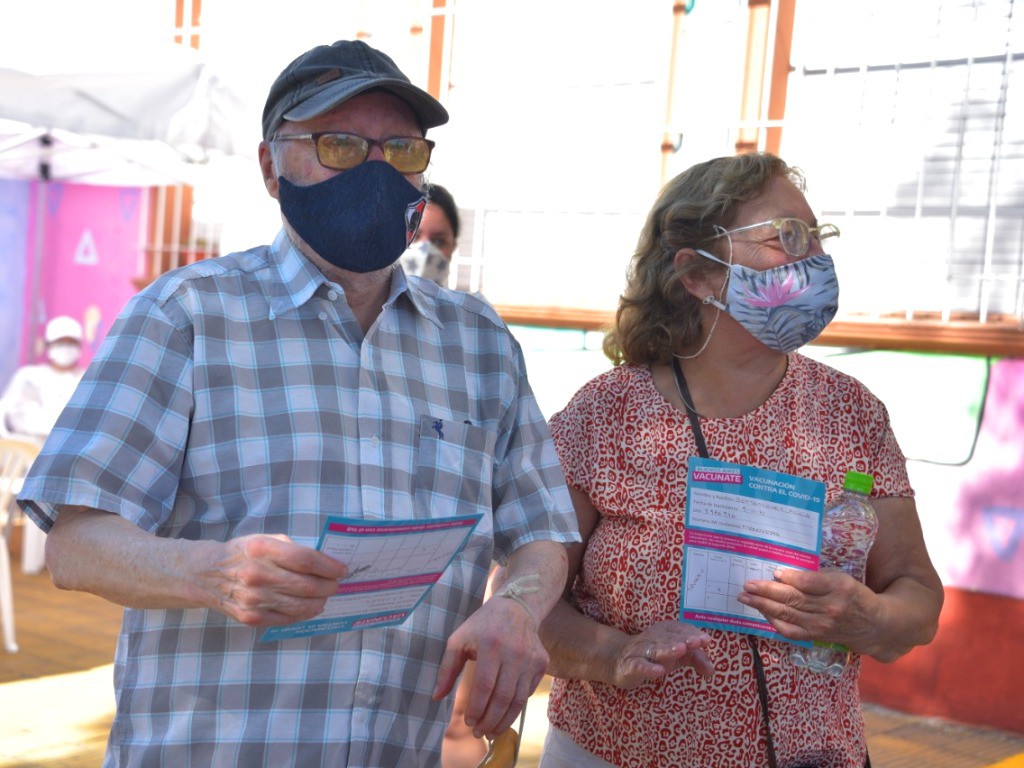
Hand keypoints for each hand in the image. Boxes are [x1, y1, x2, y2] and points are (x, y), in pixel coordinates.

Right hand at [199, 534, 347, 625]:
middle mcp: (256, 575)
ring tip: (325, 596)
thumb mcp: (265, 539)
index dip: (328, 566)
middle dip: (328, 586)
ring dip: (319, 601)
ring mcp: (253, 599)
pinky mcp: (250, 618)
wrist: (206, 575)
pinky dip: (303, 614)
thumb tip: (323, 562)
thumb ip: (292, 549)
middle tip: (336, 584)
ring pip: (299, 606)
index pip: (305, 560)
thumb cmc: (243, 553)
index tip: (341, 569)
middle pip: (306, 585)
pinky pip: (286, 619)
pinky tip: (310, 607)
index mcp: (261, 549)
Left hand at [432, 596, 547, 738]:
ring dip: (503, 721)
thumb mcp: (459, 640)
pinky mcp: (542, 663)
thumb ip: (447, 669)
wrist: (516, 608)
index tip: (468, 722)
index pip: (484, 687)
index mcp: (491, 645)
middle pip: (502, 698)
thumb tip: (436, 697)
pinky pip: (528, 692)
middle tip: (478, 733)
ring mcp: (531, 659)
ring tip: (491, 732)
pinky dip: (516, 708)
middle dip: (489, 721)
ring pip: (518, 700)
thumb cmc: (482, 626)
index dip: (476, 709)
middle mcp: (514, 653)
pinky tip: (504, 716)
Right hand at [610, 620, 714, 688]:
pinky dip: (648, 667)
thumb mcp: (676, 656)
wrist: (618, 660)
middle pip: (668, 637)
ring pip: (654, 649)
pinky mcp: (629, 665)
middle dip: (683, 639)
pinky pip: (639, 665)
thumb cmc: (653, 656)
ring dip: (667, 649)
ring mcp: (639, 650)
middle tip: (697, 642)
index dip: (692, 634)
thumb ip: (695, 659)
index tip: (706, 640)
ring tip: (680, 650)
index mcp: (664, 631)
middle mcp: (652, 637)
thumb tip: (713, 670)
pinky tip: (659, 671)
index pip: (679, 630)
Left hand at [738, 568, 876, 649]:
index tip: (773, 571)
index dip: (789, 577)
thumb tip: (784, 575)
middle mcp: (830, 607)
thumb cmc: (854, 595)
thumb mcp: (841, 578)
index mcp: (839, 587)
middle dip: (766, 592)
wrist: (874, 625)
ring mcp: (822, 625)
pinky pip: (791, 631)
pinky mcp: (817, 636)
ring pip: (788, 615)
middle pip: (794, 599)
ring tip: (746, 598)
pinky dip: (775, 622)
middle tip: (747, 585)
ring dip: (764, 606)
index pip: (809, 582)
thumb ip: (816, 577)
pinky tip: (763, 612)